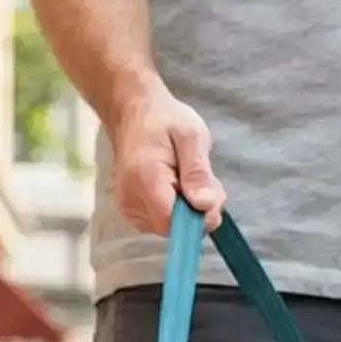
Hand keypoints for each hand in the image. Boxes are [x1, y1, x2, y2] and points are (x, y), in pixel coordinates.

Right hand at [108, 80, 225, 234]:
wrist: (133, 113)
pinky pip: (161, 222)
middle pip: (172, 227)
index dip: (197, 218)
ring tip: (188, 178)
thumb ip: (198, 172)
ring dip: (188, 210)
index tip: (212, 196)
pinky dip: (176, 210)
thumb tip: (205, 206)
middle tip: (205, 181)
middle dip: (196, 212)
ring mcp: (128, 209)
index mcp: (146, 179)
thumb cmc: (164, 119)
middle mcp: (131, 200)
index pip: (173, 222)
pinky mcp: (131, 212)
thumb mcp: (191, 135)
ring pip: (169, 227)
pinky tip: (177, 186)